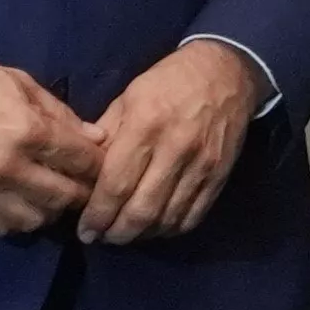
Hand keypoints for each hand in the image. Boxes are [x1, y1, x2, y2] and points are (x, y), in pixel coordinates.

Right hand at [0, 51, 99, 237]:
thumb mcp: (19, 83)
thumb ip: (60, 114)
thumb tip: (95, 139)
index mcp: (27, 131)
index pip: (81, 162)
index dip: (98, 165)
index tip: (100, 164)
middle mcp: (8, 167)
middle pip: (64, 197)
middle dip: (81, 192)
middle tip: (82, 185)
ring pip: (35, 220)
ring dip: (49, 210)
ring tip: (50, 195)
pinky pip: (0, 228)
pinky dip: (16, 221)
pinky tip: (19, 204)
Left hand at [80, 39, 259, 244]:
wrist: (226, 72)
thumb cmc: (168, 81)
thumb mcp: (128, 97)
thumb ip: (105, 135)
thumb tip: (83, 173)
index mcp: (145, 125)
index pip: (116, 184)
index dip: (97, 215)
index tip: (85, 230)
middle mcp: (175, 149)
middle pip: (142, 210)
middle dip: (117, 233)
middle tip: (103, 238)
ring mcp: (201, 165)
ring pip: (167, 219)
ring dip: (142, 235)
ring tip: (126, 234)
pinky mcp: (219, 176)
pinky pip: (193, 216)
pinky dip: (170, 229)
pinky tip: (156, 227)